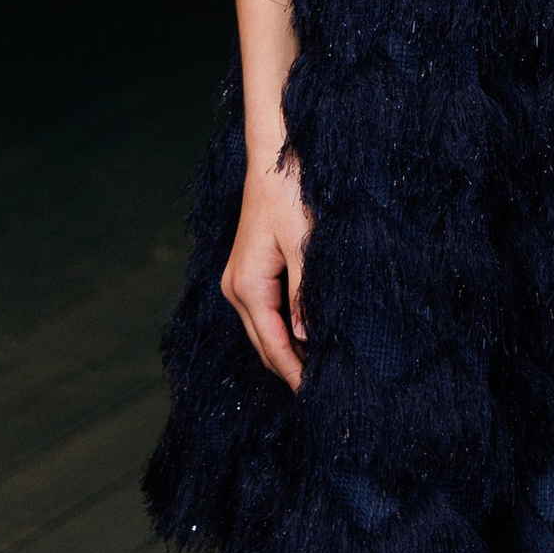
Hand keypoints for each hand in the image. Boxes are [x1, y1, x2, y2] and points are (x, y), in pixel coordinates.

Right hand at [221, 149, 310, 389]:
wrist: (273, 157)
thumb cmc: (289, 194)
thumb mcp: (303, 244)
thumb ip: (304, 293)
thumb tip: (307, 339)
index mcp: (248, 285)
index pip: (272, 343)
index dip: (293, 371)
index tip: (312, 395)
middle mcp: (235, 287)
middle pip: (262, 342)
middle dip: (287, 367)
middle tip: (317, 391)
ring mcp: (238, 279)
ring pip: (261, 329)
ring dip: (283, 350)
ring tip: (313, 369)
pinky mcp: (247, 270)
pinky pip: (262, 311)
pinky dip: (279, 329)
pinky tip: (300, 336)